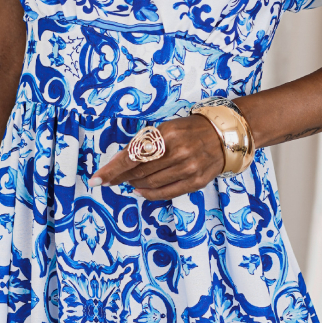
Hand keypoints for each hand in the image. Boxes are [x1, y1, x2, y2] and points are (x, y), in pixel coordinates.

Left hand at [89, 114, 225, 200]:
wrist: (223, 136)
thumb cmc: (190, 130)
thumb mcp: (166, 128)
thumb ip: (146, 143)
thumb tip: (121, 162)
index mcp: (167, 135)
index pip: (133, 156)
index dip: (113, 169)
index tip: (97, 179)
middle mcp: (178, 152)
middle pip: (139, 171)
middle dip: (120, 177)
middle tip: (109, 179)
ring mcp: (189, 169)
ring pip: (151, 183)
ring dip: (134, 183)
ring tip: (128, 181)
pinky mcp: (196, 182)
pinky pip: (166, 193)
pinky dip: (149, 194)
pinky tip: (140, 191)